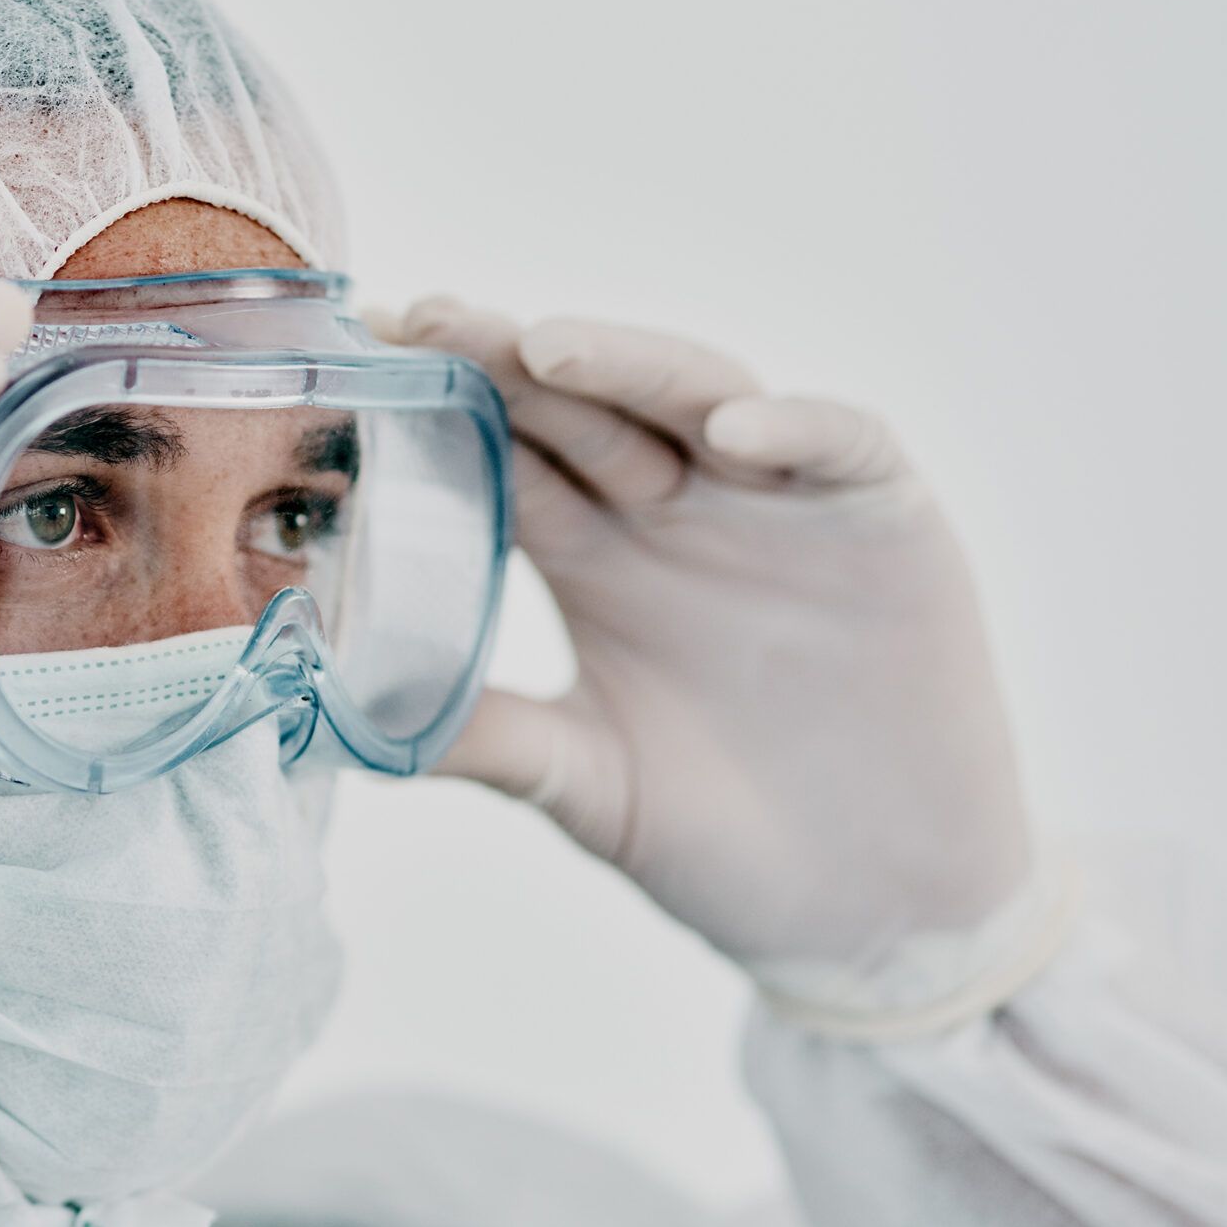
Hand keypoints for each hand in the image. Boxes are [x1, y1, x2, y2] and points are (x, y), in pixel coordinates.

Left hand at [374, 298, 1032, 976]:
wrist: (874, 910)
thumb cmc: (726, 841)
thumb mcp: (585, 784)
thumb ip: (489, 738)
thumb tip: (341, 723)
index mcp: (595, 557)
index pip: (508, 457)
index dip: (442, 410)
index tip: (362, 365)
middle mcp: (677, 511)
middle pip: (584, 409)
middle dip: (507, 358)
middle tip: (428, 316)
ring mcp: (778, 507)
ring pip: (696, 399)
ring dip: (628, 367)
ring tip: (547, 348)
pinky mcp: (885, 522)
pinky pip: (842, 446)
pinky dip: (793, 427)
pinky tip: (731, 431)